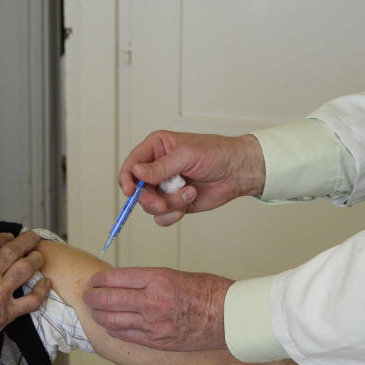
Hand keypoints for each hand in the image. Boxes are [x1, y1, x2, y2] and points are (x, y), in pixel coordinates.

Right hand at [0, 231, 49, 364]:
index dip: (1, 237)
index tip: (7, 236)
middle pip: (11, 251)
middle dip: (25, 241)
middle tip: (33, 236)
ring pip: (24, 269)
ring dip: (35, 258)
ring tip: (39, 254)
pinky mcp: (6, 315)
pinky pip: (32, 301)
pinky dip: (42, 291)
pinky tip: (46, 283)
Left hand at [83, 267, 232, 351]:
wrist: (230, 317)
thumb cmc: (210, 293)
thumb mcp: (177, 275)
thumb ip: (150, 280)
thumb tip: (127, 284)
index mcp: (158, 278)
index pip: (116, 277)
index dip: (100, 280)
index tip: (95, 280)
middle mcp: (152, 301)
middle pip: (108, 299)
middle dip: (93, 297)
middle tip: (88, 295)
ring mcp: (153, 324)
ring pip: (112, 319)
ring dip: (99, 314)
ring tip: (95, 310)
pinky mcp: (157, 341)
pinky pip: (125, 335)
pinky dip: (113, 329)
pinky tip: (110, 325)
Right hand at [121, 130, 265, 225]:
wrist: (237, 172)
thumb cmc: (217, 154)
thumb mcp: (187, 155)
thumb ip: (160, 166)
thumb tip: (137, 173)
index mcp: (156, 149)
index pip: (131, 165)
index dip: (126, 179)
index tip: (129, 191)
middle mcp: (157, 168)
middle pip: (138, 190)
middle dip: (150, 198)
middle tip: (162, 202)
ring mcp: (165, 187)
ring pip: (150, 205)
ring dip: (169, 204)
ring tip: (188, 194)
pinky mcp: (175, 202)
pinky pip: (162, 216)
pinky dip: (173, 214)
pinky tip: (188, 203)